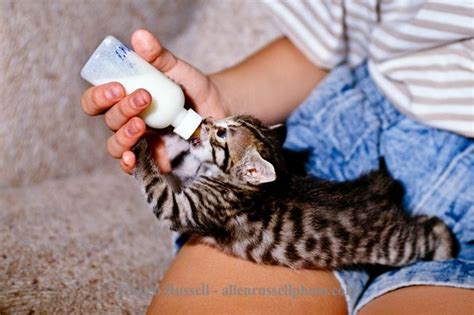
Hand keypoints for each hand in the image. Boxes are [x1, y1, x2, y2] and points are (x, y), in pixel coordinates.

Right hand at [80, 29, 229, 173]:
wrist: (217, 108)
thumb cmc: (191, 87)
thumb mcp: (176, 69)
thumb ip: (158, 56)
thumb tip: (140, 36)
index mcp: (124, 99)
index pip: (96, 101)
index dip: (99, 96)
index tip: (117, 86)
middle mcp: (127, 121)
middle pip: (109, 121)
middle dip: (122, 110)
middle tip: (144, 97)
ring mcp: (140, 142)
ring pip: (116, 146)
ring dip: (124, 136)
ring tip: (141, 124)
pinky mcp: (155, 158)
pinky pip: (136, 167)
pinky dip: (131, 164)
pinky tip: (133, 158)